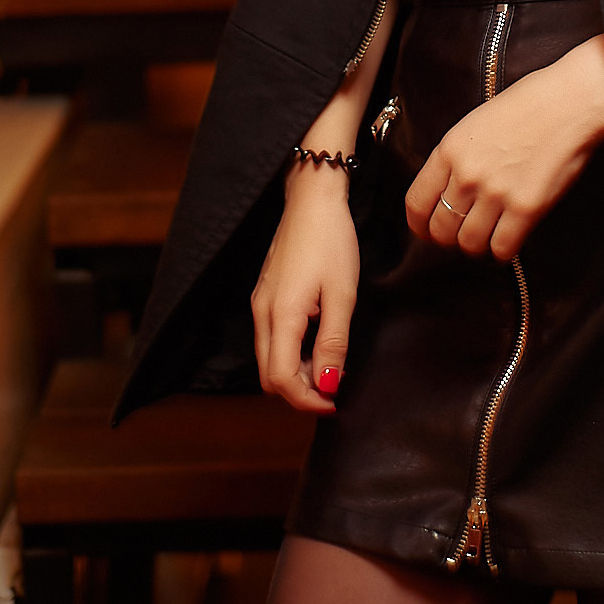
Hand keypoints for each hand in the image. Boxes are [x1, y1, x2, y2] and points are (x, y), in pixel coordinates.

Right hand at [251, 165, 359, 413]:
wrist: (312, 200)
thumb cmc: (331, 241)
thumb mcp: (342, 294)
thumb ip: (334, 342)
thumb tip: (330, 384)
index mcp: (280, 315)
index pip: (281, 379)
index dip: (307, 400)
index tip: (334, 403)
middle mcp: (262, 313)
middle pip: (269, 375)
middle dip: (301, 391)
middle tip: (335, 388)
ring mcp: (260, 303)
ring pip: (268, 358)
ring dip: (297, 373)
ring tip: (332, 365)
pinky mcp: (265, 295)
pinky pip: (272, 339)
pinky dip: (292, 353)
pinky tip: (319, 343)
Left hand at [406, 35, 603, 261]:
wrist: (571, 101)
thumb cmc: (529, 105)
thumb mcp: (476, 124)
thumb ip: (457, 158)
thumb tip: (449, 192)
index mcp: (450, 150)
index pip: (416, 204)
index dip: (420, 226)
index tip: (428, 231)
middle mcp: (467, 174)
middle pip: (441, 230)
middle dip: (449, 239)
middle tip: (463, 235)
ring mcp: (496, 192)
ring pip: (469, 244)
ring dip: (478, 246)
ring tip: (489, 235)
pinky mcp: (526, 208)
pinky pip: (502, 248)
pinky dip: (503, 251)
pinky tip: (510, 238)